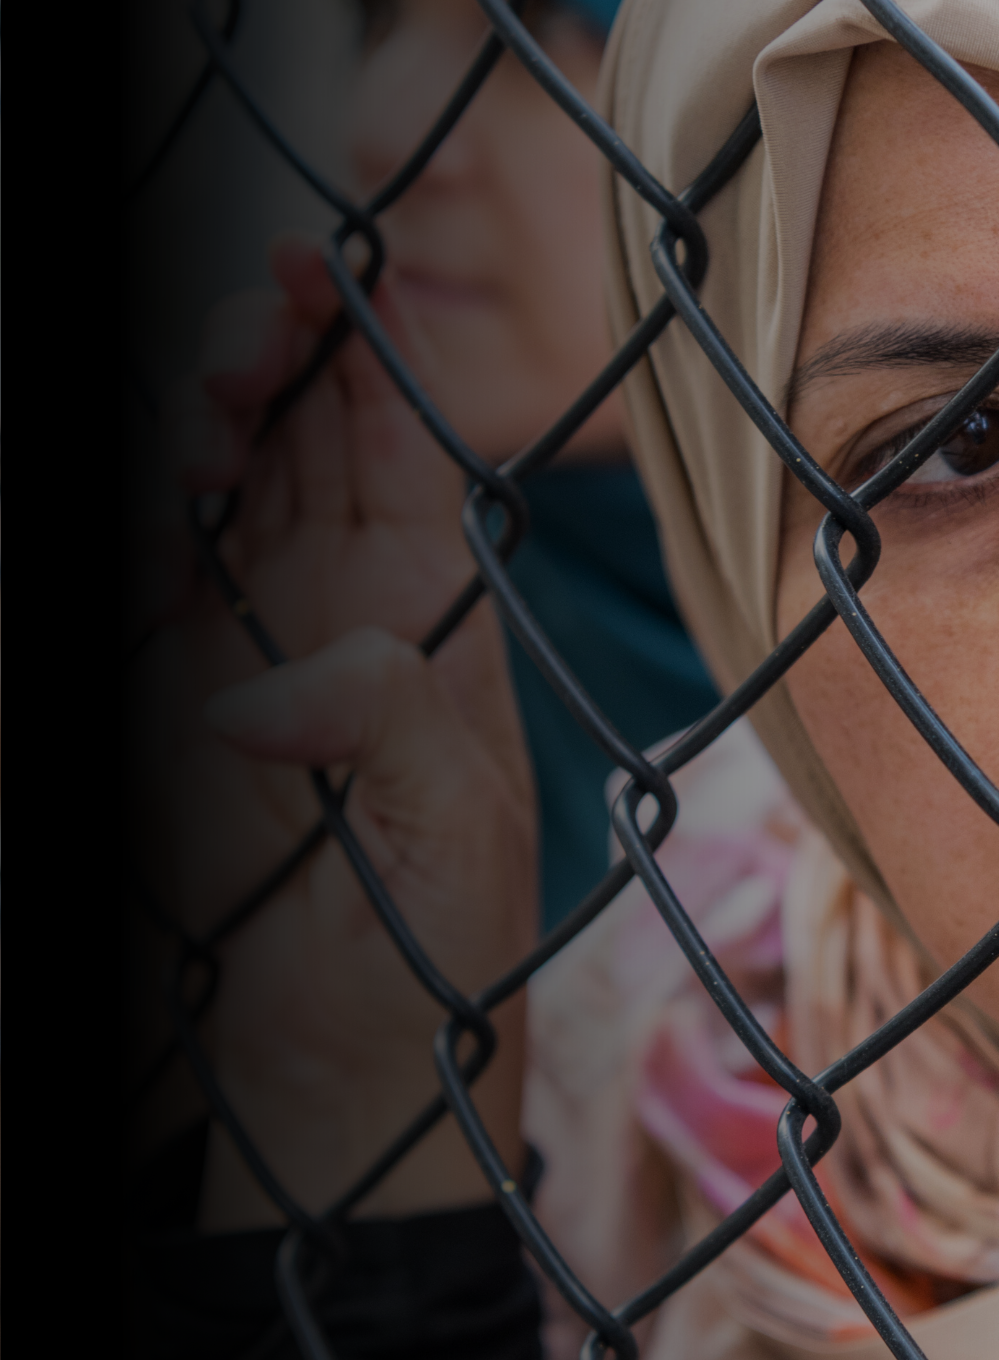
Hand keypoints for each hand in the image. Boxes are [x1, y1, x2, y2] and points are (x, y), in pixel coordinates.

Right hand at [131, 239, 536, 1226]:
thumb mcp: (451, 828)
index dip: (370, 350)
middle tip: (254, 325)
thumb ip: (383, 724)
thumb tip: (247, 691)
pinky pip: (155, 570)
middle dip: (275, 354)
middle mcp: (341, 605)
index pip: (403, 446)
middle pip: (300, 434)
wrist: (354, 1053)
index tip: (338, 269)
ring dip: (206, 418)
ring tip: (205, 411)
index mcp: (434, 611)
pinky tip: (159, 496)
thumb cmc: (440, 943)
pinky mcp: (171, 687)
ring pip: (223, 481)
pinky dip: (149, 522)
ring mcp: (249, 637)